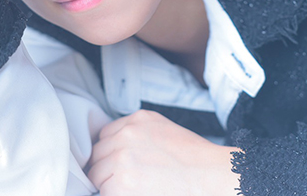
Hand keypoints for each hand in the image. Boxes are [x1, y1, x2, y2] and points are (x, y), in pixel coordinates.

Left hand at [87, 110, 239, 195]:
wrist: (210, 175)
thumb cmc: (194, 158)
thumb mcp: (163, 130)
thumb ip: (138, 133)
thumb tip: (115, 148)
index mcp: (138, 119)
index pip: (105, 134)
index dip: (110, 151)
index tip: (117, 162)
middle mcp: (127, 134)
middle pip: (97, 154)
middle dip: (106, 167)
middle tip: (126, 179)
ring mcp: (121, 158)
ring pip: (96, 174)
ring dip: (108, 182)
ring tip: (132, 187)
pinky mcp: (121, 183)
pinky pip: (103, 191)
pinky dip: (114, 195)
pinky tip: (133, 193)